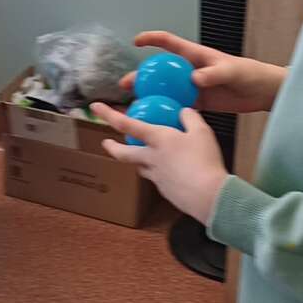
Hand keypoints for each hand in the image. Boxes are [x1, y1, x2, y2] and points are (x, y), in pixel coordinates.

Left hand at [92, 102, 229, 222]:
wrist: (208, 196)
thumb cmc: (204, 161)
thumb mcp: (202, 132)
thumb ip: (191, 118)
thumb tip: (184, 111)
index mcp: (158, 139)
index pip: (127, 124)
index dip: (108, 114)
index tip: (94, 107)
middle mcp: (151, 158)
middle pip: (124, 153)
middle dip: (112, 147)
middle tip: (106, 143)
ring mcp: (156, 176)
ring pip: (139, 167)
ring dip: (134, 160)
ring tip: (139, 157)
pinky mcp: (164, 190)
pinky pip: (155, 178)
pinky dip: (157, 172)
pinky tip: (169, 171)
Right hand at [122, 31, 285, 113]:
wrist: (263, 92)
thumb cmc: (250, 74)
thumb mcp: (233, 71)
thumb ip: (215, 73)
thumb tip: (194, 79)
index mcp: (196, 56)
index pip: (169, 43)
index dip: (152, 39)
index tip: (136, 41)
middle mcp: (190, 71)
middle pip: (161, 71)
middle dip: (142, 76)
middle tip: (127, 85)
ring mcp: (194, 87)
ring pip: (166, 91)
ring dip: (150, 97)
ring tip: (134, 105)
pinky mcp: (200, 103)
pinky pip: (179, 107)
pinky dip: (167, 112)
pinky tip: (155, 122)